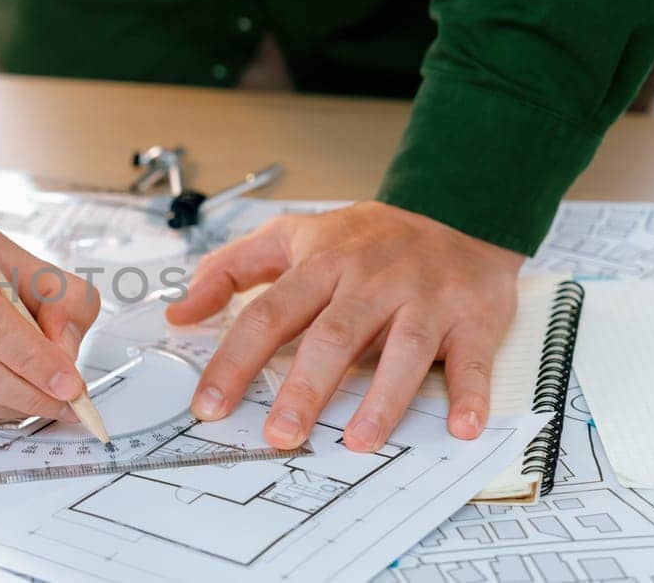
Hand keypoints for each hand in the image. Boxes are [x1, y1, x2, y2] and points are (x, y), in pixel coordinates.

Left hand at [166, 202, 524, 451]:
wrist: (458, 212)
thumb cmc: (368, 239)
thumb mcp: (293, 236)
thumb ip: (231, 270)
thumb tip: (180, 311)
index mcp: (323, 264)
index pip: (269, 315)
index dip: (235, 362)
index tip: (210, 406)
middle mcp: (372, 281)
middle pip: (333, 336)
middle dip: (305, 388)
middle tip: (281, 434)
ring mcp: (425, 299)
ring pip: (403, 350)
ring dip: (382, 399)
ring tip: (357, 441)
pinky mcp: (473, 317)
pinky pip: (472, 358)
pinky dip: (470, 393)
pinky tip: (459, 427)